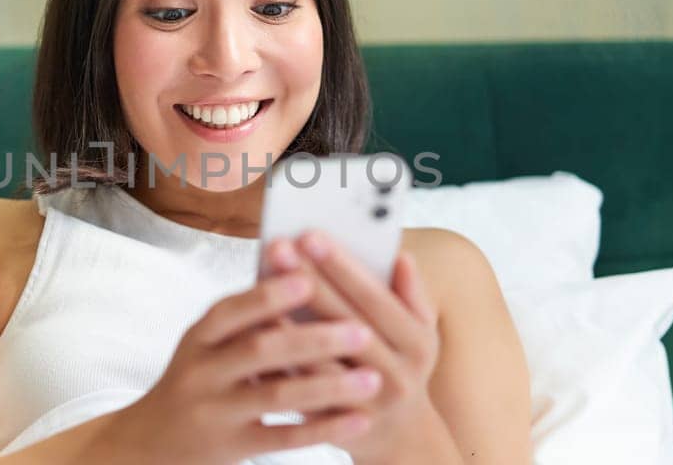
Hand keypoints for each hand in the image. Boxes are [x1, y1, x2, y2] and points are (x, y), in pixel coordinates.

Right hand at [91, 269, 384, 464]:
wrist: (150, 443)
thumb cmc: (196, 382)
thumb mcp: (205, 346)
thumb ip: (247, 318)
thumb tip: (307, 275)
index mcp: (199, 337)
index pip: (231, 310)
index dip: (267, 296)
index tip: (307, 280)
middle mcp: (202, 372)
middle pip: (259, 350)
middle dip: (312, 339)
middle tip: (361, 331)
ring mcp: (215, 412)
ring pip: (276, 394)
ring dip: (328, 386)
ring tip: (372, 379)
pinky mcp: (230, 446)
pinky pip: (282, 437)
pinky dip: (323, 427)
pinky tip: (357, 419)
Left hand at [263, 231, 454, 462]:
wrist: (397, 437)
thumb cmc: (402, 367)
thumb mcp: (421, 333)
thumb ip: (412, 294)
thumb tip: (401, 256)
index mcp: (416, 344)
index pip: (376, 299)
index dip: (343, 267)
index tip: (311, 235)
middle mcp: (393, 376)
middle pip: (344, 325)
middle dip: (309, 283)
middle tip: (278, 248)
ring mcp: (362, 404)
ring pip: (318, 362)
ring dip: (286, 324)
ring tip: (259, 288)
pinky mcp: (331, 425)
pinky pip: (298, 393)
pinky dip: (275, 364)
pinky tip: (251, 335)